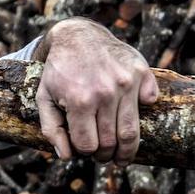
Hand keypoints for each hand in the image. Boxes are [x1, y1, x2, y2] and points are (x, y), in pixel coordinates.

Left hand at [33, 18, 158, 165]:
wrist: (78, 36)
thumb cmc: (59, 70)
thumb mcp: (44, 97)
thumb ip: (51, 128)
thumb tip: (67, 156)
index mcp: (80, 100)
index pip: (88, 145)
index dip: (85, 152)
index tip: (85, 151)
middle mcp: (106, 92)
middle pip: (111, 142)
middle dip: (105, 155)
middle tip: (103, 157)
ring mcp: (126, 82)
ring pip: (132, 131)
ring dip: (127, 150)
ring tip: (121, 157)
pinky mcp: (141, 72)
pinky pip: (150, 101)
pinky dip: (144, 111)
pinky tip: (130, 114)